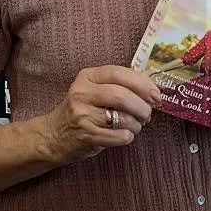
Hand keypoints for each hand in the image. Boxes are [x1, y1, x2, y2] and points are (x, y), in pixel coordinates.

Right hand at [38, 65, 160, 164]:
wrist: (54, 135)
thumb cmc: (83, 110)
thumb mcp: (95, 90)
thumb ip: (120, 85)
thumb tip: (154, 91)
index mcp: (87, 77)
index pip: (119, 73)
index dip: (142, 83)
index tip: (156, 94)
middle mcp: (82, 93)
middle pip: (122, 96)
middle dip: (142, 107)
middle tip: (147, 114)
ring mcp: (83, 115)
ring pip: (124, 118)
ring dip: (136, 124)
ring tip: (133, 125)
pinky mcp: (87, 135)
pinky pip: (120, 136)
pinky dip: (128, 136)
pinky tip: (122, 134)